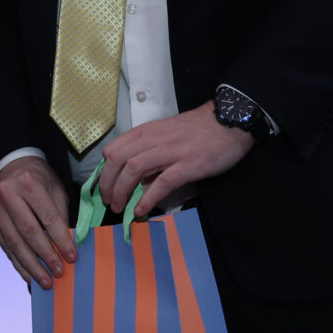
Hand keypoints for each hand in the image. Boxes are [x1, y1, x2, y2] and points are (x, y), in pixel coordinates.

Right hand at [0, 155, 76, 289]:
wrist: (11, 166)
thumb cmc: (39, 179)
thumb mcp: (55, 189)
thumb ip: (60, 215)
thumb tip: (67, 247)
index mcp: (29, 183)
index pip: (48, 217)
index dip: (61, 239)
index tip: (72, 257)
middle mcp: (8, 195)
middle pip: (29, 232)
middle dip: (45, 256)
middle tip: (59, 273)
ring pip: (14, 243)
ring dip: (31, 266)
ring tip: (46, 281)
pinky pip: (6, 246)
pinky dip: (19, 263)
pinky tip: (29, 275)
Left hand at [100, 102, 253, 218]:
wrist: (228, 121)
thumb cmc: (197, 129)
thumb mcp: (166, 133)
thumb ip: (149, 150)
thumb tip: (137, 178)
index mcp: (146, 132)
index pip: (113, 149)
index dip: (105, 170)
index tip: (106, 186)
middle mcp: (153, 140)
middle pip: (117, 160)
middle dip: (108, 184)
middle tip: (109, 201)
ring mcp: (170, 152)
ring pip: (134, 170)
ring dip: (122, 192)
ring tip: (120, 208)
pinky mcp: (187, 165)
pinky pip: (161, 183)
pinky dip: (148, 198)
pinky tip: (141, 210)